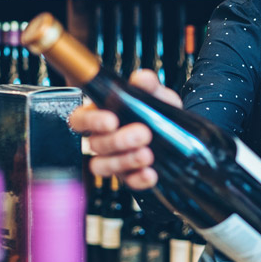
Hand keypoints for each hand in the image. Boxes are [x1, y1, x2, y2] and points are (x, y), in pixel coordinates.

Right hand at [68, 69, 180, 190]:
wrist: (180, 132)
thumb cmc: (158, 110)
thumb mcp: (156, 94)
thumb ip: (148, 86)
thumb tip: (142, 79)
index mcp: (102, 115)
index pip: (80, 119)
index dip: (91, 121)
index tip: (111, 120)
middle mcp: (103, 139)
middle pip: (95, 144)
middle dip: (118, 140)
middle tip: (142, 133)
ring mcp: (114, 160)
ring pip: (103, 166)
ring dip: (124, 161)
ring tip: (147, 154)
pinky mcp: (129, 176)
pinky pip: (127, 182)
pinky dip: (138, 180)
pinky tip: (151, 173)